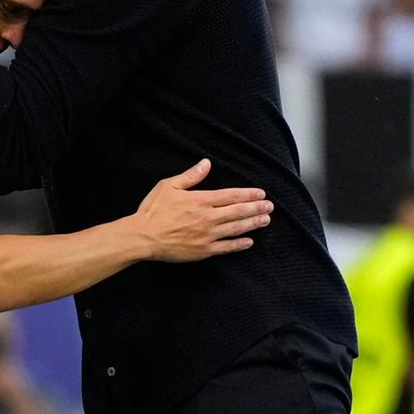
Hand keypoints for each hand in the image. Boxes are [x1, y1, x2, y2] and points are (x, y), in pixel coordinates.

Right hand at [131, 159, 270, 261]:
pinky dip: (239, 244)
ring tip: (266, 220)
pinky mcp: (203, 250)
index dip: (248, 194)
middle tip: (270, 207)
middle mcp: (208, 217)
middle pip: (238, 212)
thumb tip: (206, 163)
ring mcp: (208, 235)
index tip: (261, 193)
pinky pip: (226, 247)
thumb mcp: (168, 186)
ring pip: (236, 228)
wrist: (143, 236)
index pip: (231, 196)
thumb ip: (190, 176)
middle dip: (256, 208)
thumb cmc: (153, 210)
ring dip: (253, 224)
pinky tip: (249, 242)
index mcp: (201, 200)